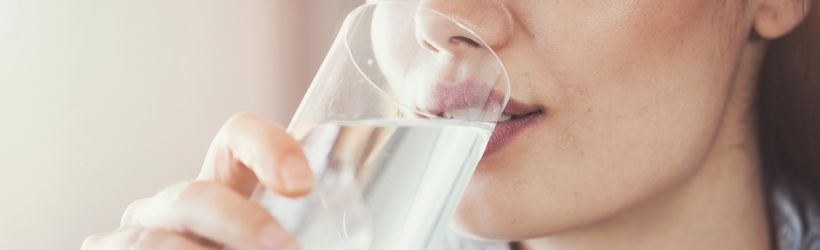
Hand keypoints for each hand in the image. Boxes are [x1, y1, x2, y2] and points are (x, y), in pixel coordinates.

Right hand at [82, 112, 314, 249]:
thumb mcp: (266, 242)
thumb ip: (284, 237)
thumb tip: (317, 241)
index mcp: (220, 191)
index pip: (237, 139)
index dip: (269, 147)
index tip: (303, 183)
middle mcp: (171, 208)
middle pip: (196, 195)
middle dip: (240, 223)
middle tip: (285, 247)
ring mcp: (132, 237)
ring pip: (154, 241)